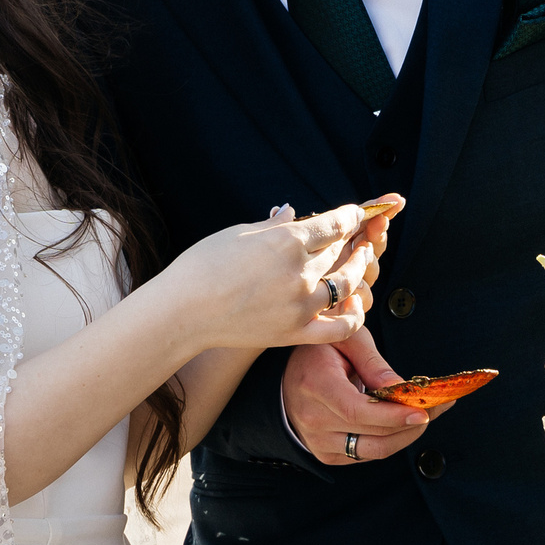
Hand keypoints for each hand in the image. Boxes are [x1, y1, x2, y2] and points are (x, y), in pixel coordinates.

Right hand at [150, 202, 374, 352]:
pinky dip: (355, 316)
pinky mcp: (296, 332)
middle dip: (349, 240)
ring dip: (358, 269)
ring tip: (360, 259)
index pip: (334, 224)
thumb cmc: (202, 266)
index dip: (350, 216)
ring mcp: (301, 304)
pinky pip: (340, 327)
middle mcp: (300, 271)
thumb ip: (273, 225)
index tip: (355, 213)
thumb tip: (292, 213)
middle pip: (339, 251)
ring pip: (346, 284)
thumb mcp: (238, 233)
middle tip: (352, 236)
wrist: (183, 311)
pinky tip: (356, 304)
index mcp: (287, 240)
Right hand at [284, 326, 450, 464]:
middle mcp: (313, 418)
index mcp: (316, 385)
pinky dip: (389, 441)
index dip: (393, 416)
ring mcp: (318, 441)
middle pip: (372, 434)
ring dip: (405, 436)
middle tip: (439, 406)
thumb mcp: (347, 341)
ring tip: (426, 416)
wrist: (288, 377)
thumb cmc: (319, 352)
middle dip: (411, 424)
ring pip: (373, 451)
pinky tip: (401, 424)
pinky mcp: (326, 454)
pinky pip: (366, 455)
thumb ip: (373, 363)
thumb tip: (400, 388)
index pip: (357, 410)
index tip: (423, 411)